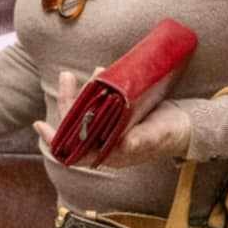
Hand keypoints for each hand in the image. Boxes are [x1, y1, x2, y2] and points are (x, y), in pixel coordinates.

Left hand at [33, 69, 192, 166]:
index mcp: (111, 155)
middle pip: (77, 126)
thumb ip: (142, 140)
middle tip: (67, 77)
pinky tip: (96, 76)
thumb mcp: (158, 135)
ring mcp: (109, 131)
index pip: (75, 152)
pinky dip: (94, 92)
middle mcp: (105, 145)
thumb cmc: (171, 134)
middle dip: (69, 101)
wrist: (187, 126)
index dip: (57, 140)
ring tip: (83, 72)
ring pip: (85, 113)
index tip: (41, 125)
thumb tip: (126, 143)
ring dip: (80, 93)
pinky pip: (97, 106)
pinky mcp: (116, 118)